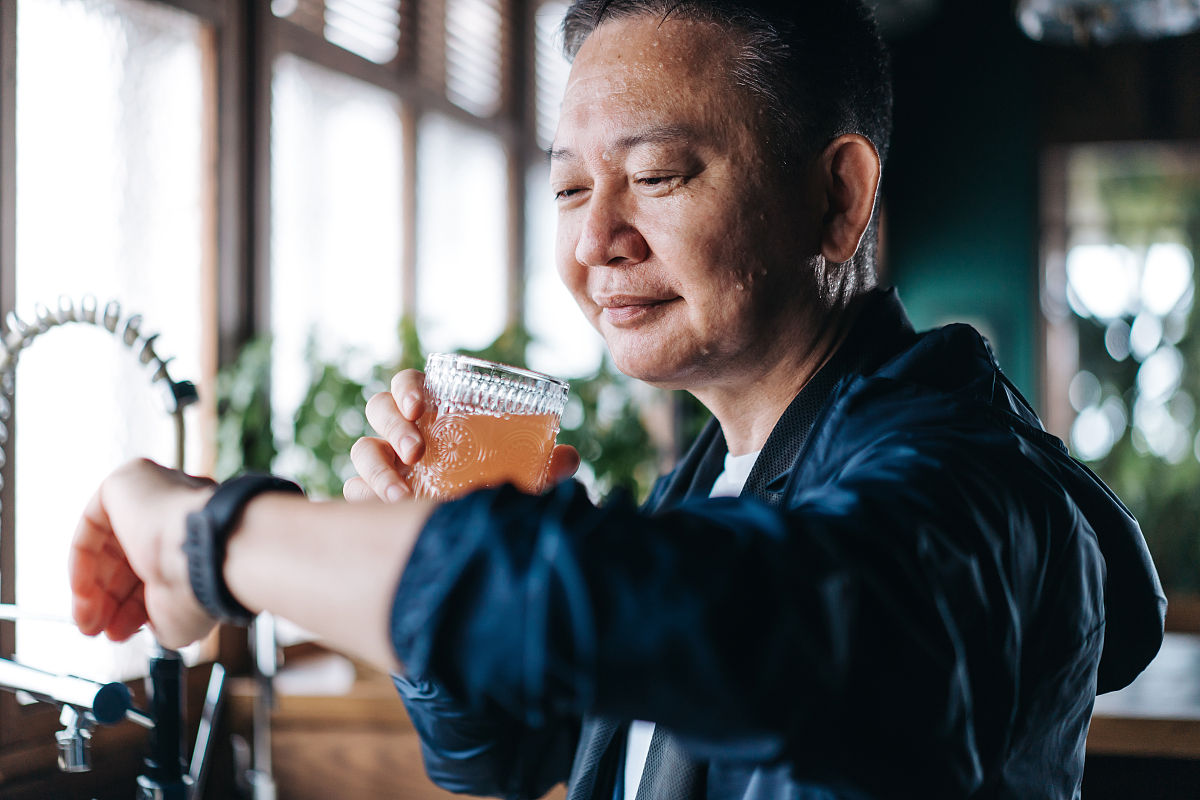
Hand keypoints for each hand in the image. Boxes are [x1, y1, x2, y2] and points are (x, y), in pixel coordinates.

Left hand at [70, 459, 215, 648]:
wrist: (208, 555)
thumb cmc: (205, 587)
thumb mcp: (181, 611)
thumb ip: (162, 612)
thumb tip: (145, 624)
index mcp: (205, 535)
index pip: (159, 568)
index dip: (136, 605)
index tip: (124, 631)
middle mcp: (181, 509)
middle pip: (131, 558)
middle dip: (111, 601)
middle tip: (100, 630)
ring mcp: (156, 491)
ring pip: (111, 545)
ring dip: (94, 588)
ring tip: (90, 622)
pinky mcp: (127, 480)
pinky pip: (93, 524)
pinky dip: (82, 561)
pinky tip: (85, 593)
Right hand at [344, 369, 580, 501]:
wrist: (467, 542)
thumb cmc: (491, 493)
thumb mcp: (521, 480)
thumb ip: (543, 469)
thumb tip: (570, 458)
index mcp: (435, 415)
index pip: (409, 385)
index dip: (407, 387)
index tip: (420, 406)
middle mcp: (402, 434)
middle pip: (379, 410)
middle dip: (392, 424)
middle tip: (417, 450)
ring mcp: (383, 466)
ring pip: (362, 451)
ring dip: (376, 468)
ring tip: (400, 494)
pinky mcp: (369, 499)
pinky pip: (353, 492)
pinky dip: (363, 499)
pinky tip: (384, 512)